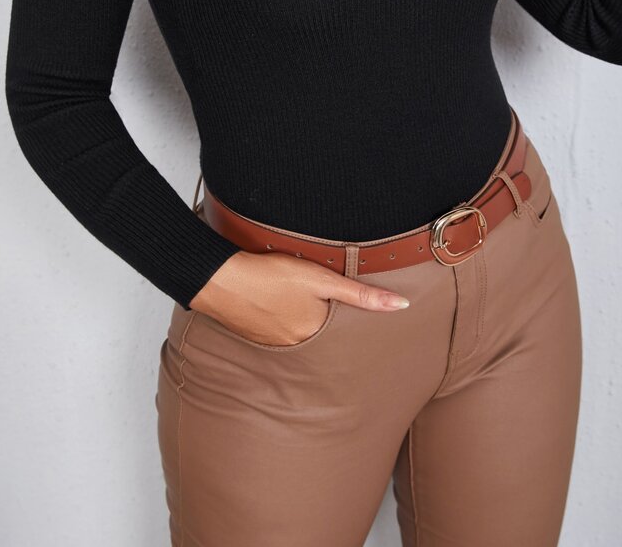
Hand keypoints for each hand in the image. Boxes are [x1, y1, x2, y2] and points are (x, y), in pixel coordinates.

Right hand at [188, 250, 410, 346]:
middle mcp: (297, 346)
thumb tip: (400, 305)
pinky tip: (277, 303)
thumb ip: (361, 295)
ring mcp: (275, 344)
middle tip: (318, 301)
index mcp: (317, 334)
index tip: (356, 317)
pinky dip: (283, 318)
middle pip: (322, 333)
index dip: (349, 319)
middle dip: (325, 320)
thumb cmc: (270, 275)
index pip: (344, 331)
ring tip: (297, 299)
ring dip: (302, 319)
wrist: (220, 280)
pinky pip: (280, 330)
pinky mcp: (257, 335)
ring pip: (300, 332)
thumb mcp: (321, 279)